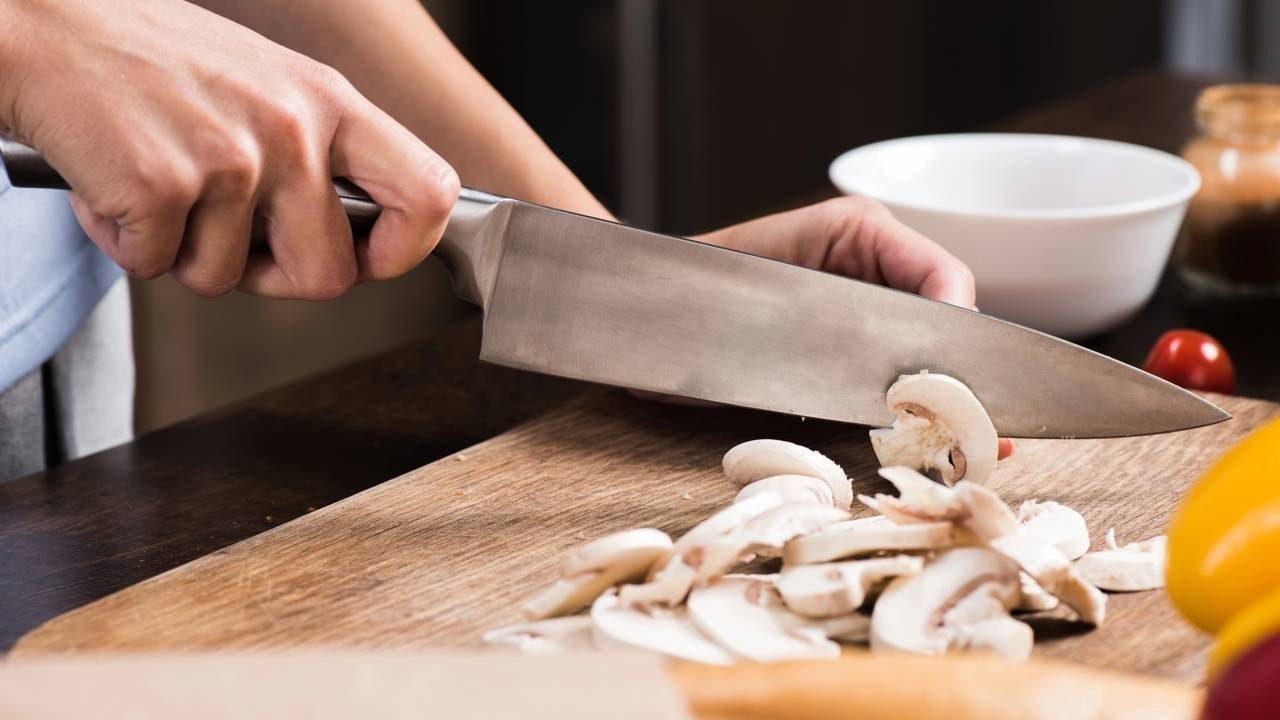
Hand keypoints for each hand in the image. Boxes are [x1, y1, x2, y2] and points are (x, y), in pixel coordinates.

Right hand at [0, 0, 457, 298]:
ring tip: (160, 183)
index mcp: (331, 103)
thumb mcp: (271, 86)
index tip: (371, 258)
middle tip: (232, 240)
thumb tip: (364, 238)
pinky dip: (127, 243)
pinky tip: (116, 183)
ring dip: (184, 251)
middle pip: (330, 275)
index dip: (406, 249)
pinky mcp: (163, 186)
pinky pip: (157, 267)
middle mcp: (293, 130)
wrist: (46, 28)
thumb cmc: (158, 62)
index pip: (430, 193)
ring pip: (228, 280)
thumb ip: (323, 154)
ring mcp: (231, 159)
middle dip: (276, 279)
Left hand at [697, 196, 1014, 459]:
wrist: (635, 318)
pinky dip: (908, 414)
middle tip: (986, 440)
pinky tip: (931, 449)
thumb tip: (900, 376)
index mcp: (857, 232)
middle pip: (943, 321)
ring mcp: (859, 307)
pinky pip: (887, 377)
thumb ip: (832, 331)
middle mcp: (870, 264)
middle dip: (964, 381)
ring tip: (972, 453)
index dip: (962, 339)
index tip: (966, 393)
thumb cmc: (682, 297)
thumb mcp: (756, 310)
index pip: (942, 279)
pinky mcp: (842, 349)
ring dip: (945, 404)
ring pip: (923, 354)